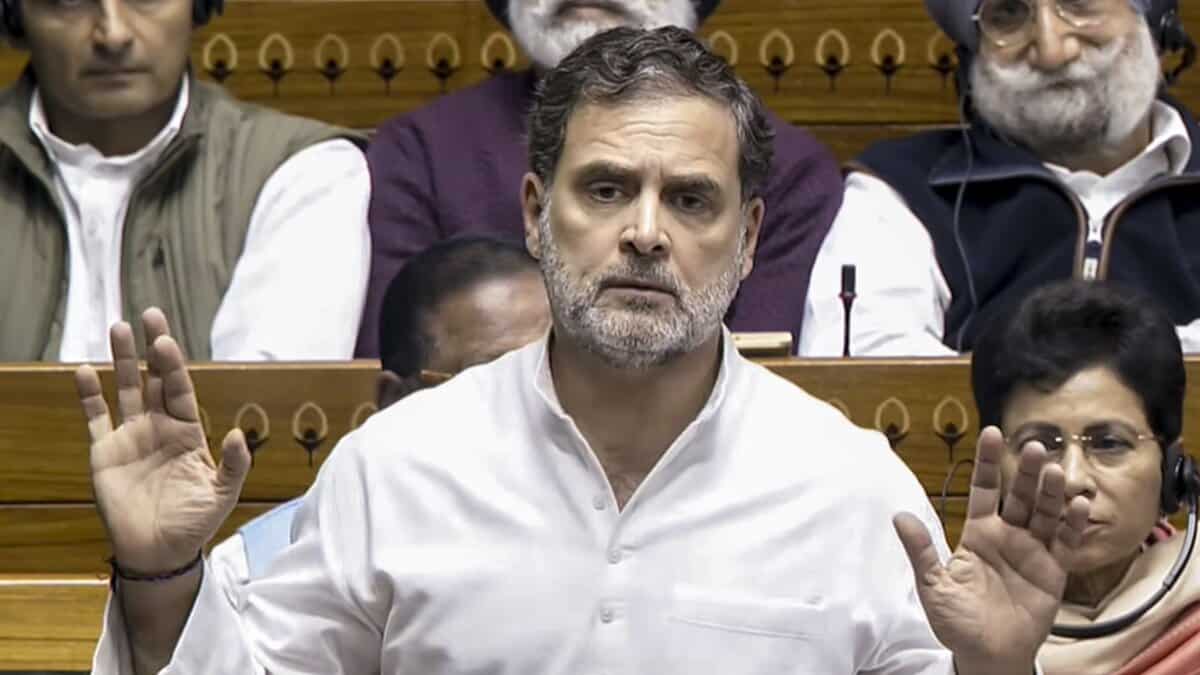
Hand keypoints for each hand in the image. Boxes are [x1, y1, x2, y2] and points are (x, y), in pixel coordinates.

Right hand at [78, 308, 251, 573]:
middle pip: (153, 379)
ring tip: (118, 328)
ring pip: (125, 389)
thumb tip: (239, 434)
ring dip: (121, 360)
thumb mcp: (223, 493)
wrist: (160, 552)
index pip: (179, 389)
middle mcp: (159, 427)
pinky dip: (88, 395)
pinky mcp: (105, 452)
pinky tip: (83, 370)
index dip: (172, 366)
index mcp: (188, 431)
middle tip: (149, 316)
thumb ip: (234, 464)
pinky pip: (95, 418)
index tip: (165, 341)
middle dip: (151, 349)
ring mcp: (130, 437)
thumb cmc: (195, 522)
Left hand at [893, 426, 1088, 672]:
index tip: (991, 432)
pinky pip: (1064, 542)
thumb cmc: (956, 620)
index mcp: (978, 533)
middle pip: (1018, 495)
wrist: (986, 655)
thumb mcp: (933, 585)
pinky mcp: (1054, 570)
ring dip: (1050, 491)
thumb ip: (921, 550)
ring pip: (1043, 513)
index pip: (983, 489)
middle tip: (1032, 446)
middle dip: (1025, 471)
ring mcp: (1033, 550)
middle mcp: (1007, 535)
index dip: (988, 463)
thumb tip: (898, 516)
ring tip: (1054, 469)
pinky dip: (1071, 523)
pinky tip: (1077, 504)